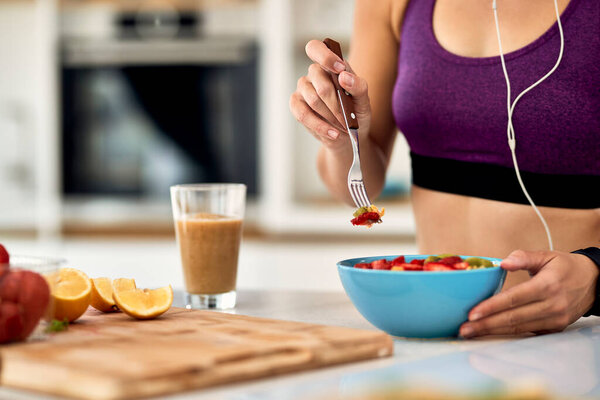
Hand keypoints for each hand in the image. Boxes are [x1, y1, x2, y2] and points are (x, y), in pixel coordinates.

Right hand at [289, 40, 371, 149]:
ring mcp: (303, 89)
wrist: (348, 136)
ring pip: (312, 99)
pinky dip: (320, 126)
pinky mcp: (296, 105)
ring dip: (330, 116)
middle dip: (336, 103)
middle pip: (320, 81)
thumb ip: (358, 86)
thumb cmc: (356, 114)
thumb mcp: (364, 101)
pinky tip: (333, 133)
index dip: (324, 56)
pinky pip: (302, 113)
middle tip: (348, 118)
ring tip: (343, 127)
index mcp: (330, 65)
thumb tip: (343, 76)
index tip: (339, 69)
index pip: (316, 48)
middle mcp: (314, 74)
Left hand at [459, 249, 597, 337]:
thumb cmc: (565, 267)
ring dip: (492, 332)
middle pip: (513, 318)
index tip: (472, 313)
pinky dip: (507, 334)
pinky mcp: (555, 328)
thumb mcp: (546, 255)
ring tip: (471, 333)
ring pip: (519, 329)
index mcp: (547, 285)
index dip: (492, 307)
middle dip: (486, 325)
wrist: (594, 282)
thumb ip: (523, 257)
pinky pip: (527, 332)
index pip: (514, 298)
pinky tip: (490, 333)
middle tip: (464, 329)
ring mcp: (555, 319)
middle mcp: (552, 305)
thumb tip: (502, 263)